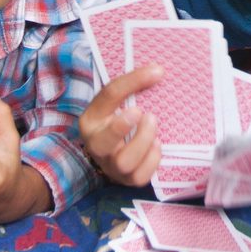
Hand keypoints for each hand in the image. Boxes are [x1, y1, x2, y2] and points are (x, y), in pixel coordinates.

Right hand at [80, 65, 164, 186]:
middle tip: (141, 112)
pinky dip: (153, 159)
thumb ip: (131, 87)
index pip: (108, 95)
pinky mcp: (128, 180)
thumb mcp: (117, 102)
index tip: (158, 72)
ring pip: (124, 162)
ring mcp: (112, 166)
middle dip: (122, 127)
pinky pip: (141, 176)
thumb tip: (158, 71)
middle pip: (103, 142)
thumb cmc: (118, 120)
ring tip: (154, 125)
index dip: (133, 81)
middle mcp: (97, 145)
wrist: (115, 152)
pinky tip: (157, 144)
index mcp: (91, 119)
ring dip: (143, 142)